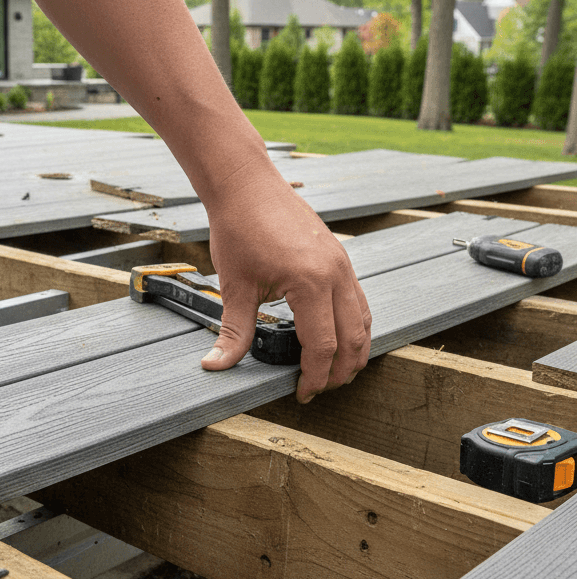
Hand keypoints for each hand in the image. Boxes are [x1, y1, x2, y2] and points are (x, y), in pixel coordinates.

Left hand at [199, 158, 370, 402]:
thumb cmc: (239, 228)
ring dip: (354, 351)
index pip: (322, 346)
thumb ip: (232, 332)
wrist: (247, 184)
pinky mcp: (339, 257)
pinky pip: (358, 299)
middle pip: (352, 338)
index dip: (315, 377)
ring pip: (363, 319)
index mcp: (311, 283)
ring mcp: (342, 263)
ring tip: (334, 372)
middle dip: (340, 371)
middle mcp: (336, 274)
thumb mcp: (234, 286)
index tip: (302, 394)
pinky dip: (354, 325)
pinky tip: (338, 338)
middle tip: (320, 390)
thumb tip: (215, 366)